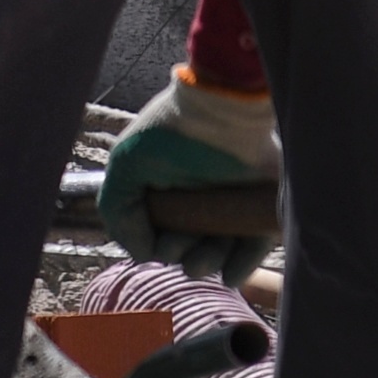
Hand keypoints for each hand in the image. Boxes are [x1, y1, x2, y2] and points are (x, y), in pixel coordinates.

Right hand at [97, 73, 279, 283]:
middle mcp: (196, 201)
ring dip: (207, 263)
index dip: (156, 244)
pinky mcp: (258, 208)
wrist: (224, 107)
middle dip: (181, 254)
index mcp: (165, 191)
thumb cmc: (171, 131)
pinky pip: (252, 248)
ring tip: (205, 253)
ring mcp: (228, 206)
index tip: (160, 235)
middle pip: (187, 249)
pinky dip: (240, 266)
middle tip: (183, 240)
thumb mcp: (125, 164)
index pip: (157, 235)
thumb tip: (143, 253)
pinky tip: (229, 271)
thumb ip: (119, 211)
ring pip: (218, 253)